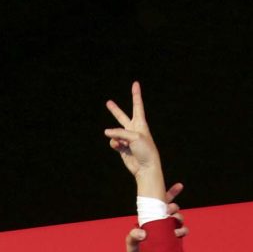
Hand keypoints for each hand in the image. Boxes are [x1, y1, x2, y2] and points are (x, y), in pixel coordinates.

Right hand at [105, 81, 165, 198]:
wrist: (146, 167)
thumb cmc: (145, 150)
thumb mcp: (134, 137)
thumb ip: (119, 133)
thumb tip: (107, 133)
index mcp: (141, 124)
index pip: (137, 106)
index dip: (136, 95)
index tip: (136, 84)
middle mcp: (133, 130)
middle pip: (122, 117)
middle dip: (115, 110)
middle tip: (108, 102)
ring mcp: (127, 139)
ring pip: (115, 132)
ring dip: (116, 137)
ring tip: (122, 144)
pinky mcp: (122, 148)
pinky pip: (114, 142)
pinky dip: (115, 144)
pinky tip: (120, 148)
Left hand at [127, 183, 187, 251]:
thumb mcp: (130, 245)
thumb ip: (133, 237)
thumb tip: (143, 233)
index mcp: (150, 220)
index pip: (159, 204)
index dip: (170, 194)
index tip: (179, 186)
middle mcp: (160, 225)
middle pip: (171, 210)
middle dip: (174, 208)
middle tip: (171, 212)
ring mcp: (168, 234)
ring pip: (178, 221)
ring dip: (179, 219)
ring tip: (176, 225)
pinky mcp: (174, 243)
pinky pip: (181, 233)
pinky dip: (182, 231)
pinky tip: (180, 234)